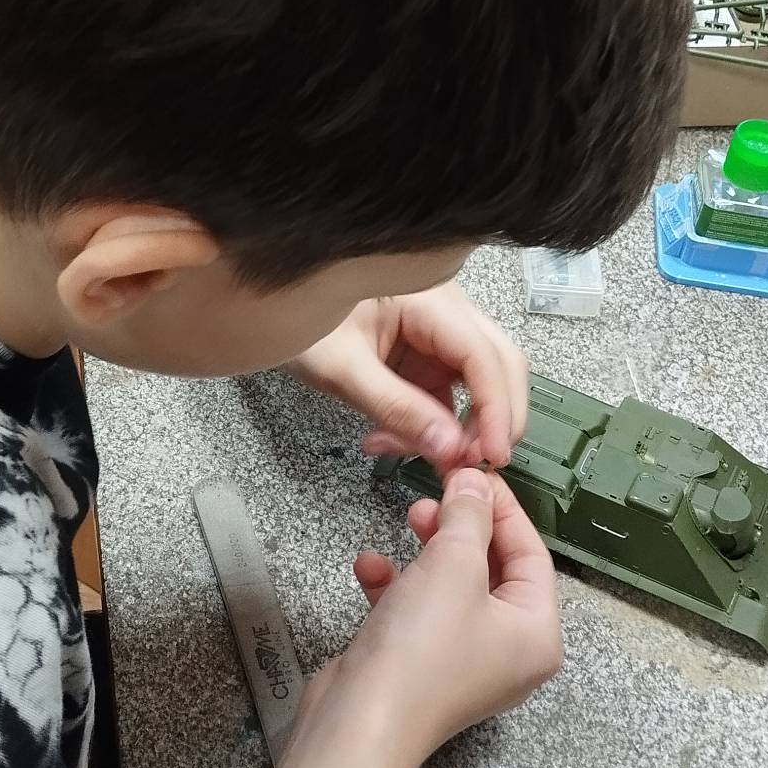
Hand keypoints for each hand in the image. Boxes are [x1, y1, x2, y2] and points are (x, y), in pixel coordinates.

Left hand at [284, 285, 528, 473]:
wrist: (269, 304)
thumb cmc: (299, 321)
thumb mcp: (343, 370)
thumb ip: (397, 408)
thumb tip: (449, 448)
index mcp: (429, 299)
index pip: (484, 356)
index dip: (497, 409)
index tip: (492, 456)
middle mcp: (446, 310)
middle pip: (498, 365)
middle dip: (491, 420)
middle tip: (468, 467)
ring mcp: (438, 332)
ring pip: (477, 384)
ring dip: (455, 427)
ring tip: (400, 449)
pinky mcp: (424, 353)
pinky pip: (445, 393)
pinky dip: (429, 423)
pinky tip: (388, 438)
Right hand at [297, 468, 560, 763]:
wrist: (359, 723)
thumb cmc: (422, 646)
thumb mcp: (453, 564)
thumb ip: (469, 515)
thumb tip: (476, 481)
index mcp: (537, 634)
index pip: (531, 554)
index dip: (502, 507)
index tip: (474, 471)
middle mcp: (508, 652)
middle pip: (493, 568)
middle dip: (461, 526)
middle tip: (433, 494)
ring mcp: (463, 663)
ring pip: (452, 586)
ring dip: (428, 548)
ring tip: (406, 517)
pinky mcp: (420, 667)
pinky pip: (417, 612)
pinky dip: (396, 585)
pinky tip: (369, 566)